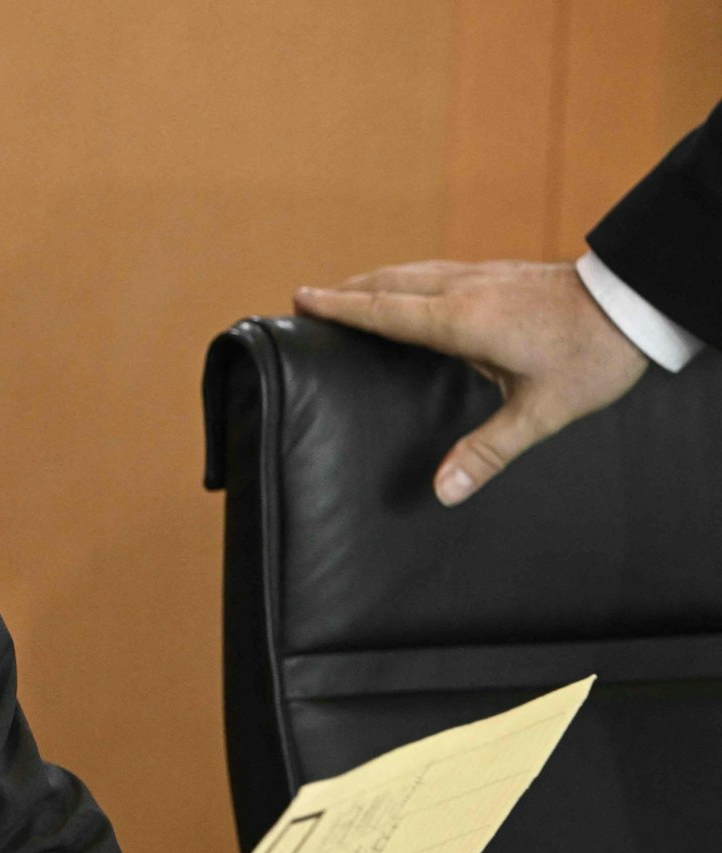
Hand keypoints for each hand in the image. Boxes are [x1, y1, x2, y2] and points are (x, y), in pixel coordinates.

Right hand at [294, 261, 647, 506]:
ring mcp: (484, 275)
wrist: (640, 301)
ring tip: (349, 293)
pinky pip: (436, 272)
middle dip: (346, 290)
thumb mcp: (541, 413)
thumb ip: (487, 452)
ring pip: (413, 272)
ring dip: (374, 281)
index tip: (301, 298)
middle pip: (390, 283)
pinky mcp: (501, 272)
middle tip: (309, 299)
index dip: (340, 307)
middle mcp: (466, 289)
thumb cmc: (592, 357)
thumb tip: (442, 493)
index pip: (385, 311)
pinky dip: (406, 280)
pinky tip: (412, 292)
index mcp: (464, 321)